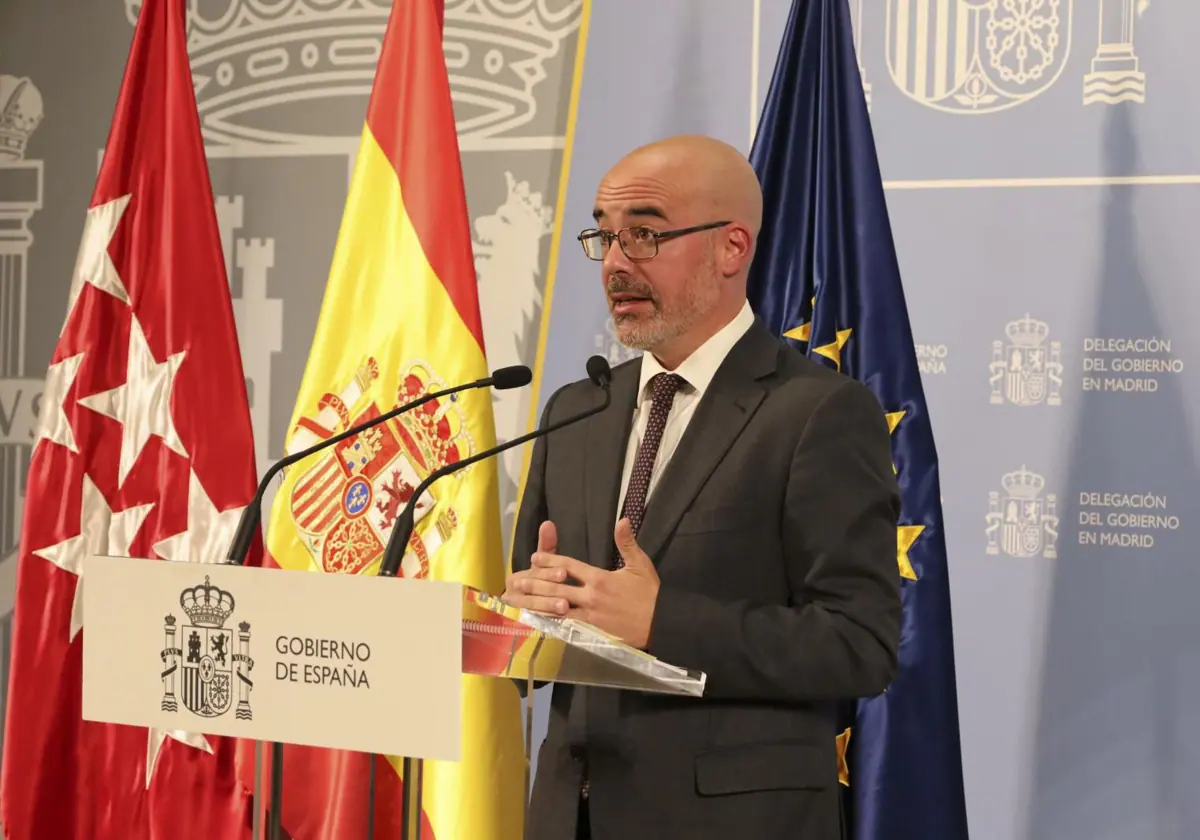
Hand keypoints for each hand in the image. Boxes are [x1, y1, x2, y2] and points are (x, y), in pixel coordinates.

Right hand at [501, 521, 572, 614]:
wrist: (521, 614)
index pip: (535, 573)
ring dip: (548, 606)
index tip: (564, 572)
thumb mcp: (543, 565)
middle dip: (550, 591)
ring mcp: (515, 609)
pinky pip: (532, 621)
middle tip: (566, 593)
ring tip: (564, 607)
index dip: (549, 572)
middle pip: (533, 590)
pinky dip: (544, 620)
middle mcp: (513, 592)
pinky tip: (558, 622)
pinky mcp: (518, 623)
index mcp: (519, 576)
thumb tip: (548, 523)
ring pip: (533, 606)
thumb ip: (546, 545)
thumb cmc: (539, 586)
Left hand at [530, 518, 660, 649]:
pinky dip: (552, 624)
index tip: (535, 557)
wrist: (661, 623)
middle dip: (536, 583)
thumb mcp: (640, 564)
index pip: (569, 566)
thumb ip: (627, 542)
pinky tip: (540, 623)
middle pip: (557, 588)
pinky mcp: (592, 631)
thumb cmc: (650, 593)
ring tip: (521, 602)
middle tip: (517, 580)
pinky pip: (567, 627)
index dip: (550, 560)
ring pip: (558, 609)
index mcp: (600, 578)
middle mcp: (591, 596)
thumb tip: (622, 520)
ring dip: (539, 604)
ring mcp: (590, 615)